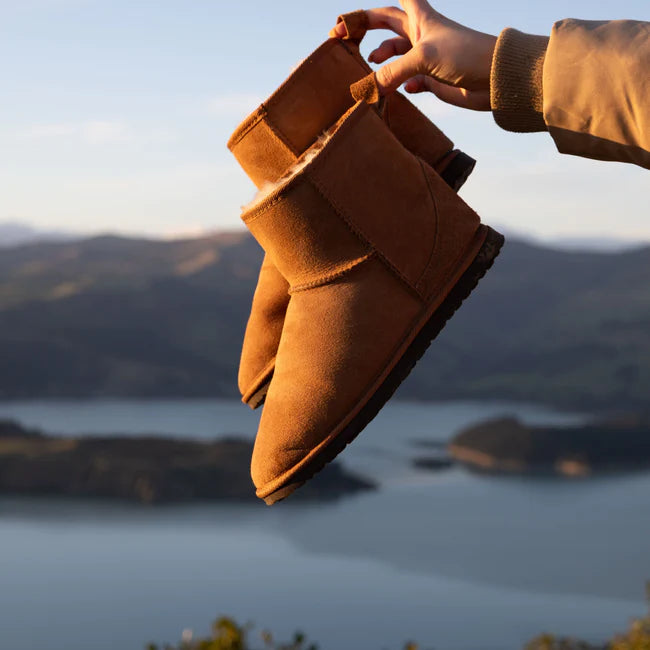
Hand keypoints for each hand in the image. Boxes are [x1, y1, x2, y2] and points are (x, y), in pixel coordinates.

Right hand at [332, 0, 496, 109]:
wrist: (494, 78)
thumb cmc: (463, 54)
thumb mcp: (423, 57)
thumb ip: (394, 71)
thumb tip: (369, 87)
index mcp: (420, 19)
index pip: (394, 2)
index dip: (375, 7)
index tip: (355, 10)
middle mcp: (421, 36)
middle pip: (387, 26)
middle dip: (366, 29)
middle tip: (343, 38)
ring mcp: (425, 59)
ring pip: (395, 57)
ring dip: (381, 62)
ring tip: (370, 70)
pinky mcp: (432, 80)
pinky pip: (409, 81)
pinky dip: (400, 86)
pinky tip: (399, 91)